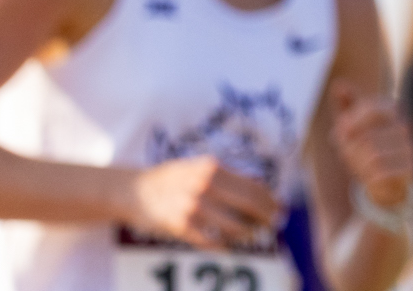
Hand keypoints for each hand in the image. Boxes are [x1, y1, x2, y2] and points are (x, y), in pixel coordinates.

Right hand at [122, 156, 278, 249]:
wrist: (133, 191)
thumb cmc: (171, 178)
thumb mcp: (199, 166)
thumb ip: (227, 175)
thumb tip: (260, 183)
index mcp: (212, 168)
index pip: (252, 185)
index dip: (270, 200)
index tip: (280, 208)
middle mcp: (204, 186)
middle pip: (248, 205)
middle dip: (265, 217)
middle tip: (274, 225)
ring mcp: (191, 207)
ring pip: (232, 226)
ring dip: (247, 234)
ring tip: (252, 236)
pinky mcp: (179, 227)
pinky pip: (210, 241)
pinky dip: (223, 245)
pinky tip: (230, 246)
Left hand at [330, 80, 412, 210]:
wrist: (389, 181)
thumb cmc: (367, 148)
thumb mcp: (353, 126)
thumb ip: (347, 106)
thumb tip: (339, 84)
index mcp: (394, 110)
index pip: (372, 109)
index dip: (352, 121)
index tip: (340, 132)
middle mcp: (406, 126)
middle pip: (368, 137)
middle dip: (351, 149)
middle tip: (345, 155)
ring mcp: (412, 148)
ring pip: (374, 156)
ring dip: (359, 165)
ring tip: (359, 168)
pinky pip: (383, 173)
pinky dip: (371, 178)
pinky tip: (370, 179)